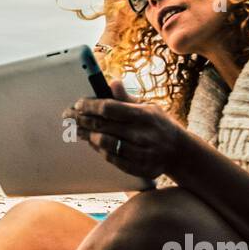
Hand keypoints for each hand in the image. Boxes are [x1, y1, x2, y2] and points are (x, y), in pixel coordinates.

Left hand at [63, 79, 192, 180]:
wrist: (180, 152)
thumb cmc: (159, 125)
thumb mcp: (149, 107)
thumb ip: (127, 98)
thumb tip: (112, 82)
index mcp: (144, 115)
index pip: (109, 108)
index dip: (90, 105)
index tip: (78, 104)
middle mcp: (142, 134)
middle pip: (102, 126)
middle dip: (81, 119)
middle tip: (68, 115)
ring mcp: (141, 153)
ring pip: (104, 144)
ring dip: (87, 135)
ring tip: (76, 129)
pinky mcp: (138, 167)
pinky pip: (111, 159)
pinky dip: (98, 150)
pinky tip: (91, 142)